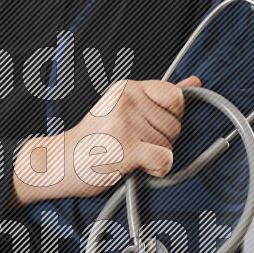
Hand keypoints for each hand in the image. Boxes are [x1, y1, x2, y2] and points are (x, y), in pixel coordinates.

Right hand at [10, 76, 200, 205]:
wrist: (60, 163)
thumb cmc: (91, 140)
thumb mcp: (123, 109)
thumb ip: (159, 97)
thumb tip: (193, 83)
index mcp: (127, 88)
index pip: (175, 97)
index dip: (169, 118)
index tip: (148, 126)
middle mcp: (126, 101)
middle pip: (175, 125)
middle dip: (159, 141)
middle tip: (131, 143)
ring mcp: (124, 123)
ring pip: (169, 145)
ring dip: (153, 157)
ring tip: (127, 154)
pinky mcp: (124, 148)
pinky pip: (163, 160)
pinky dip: (155, 170)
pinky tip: (135, 166)